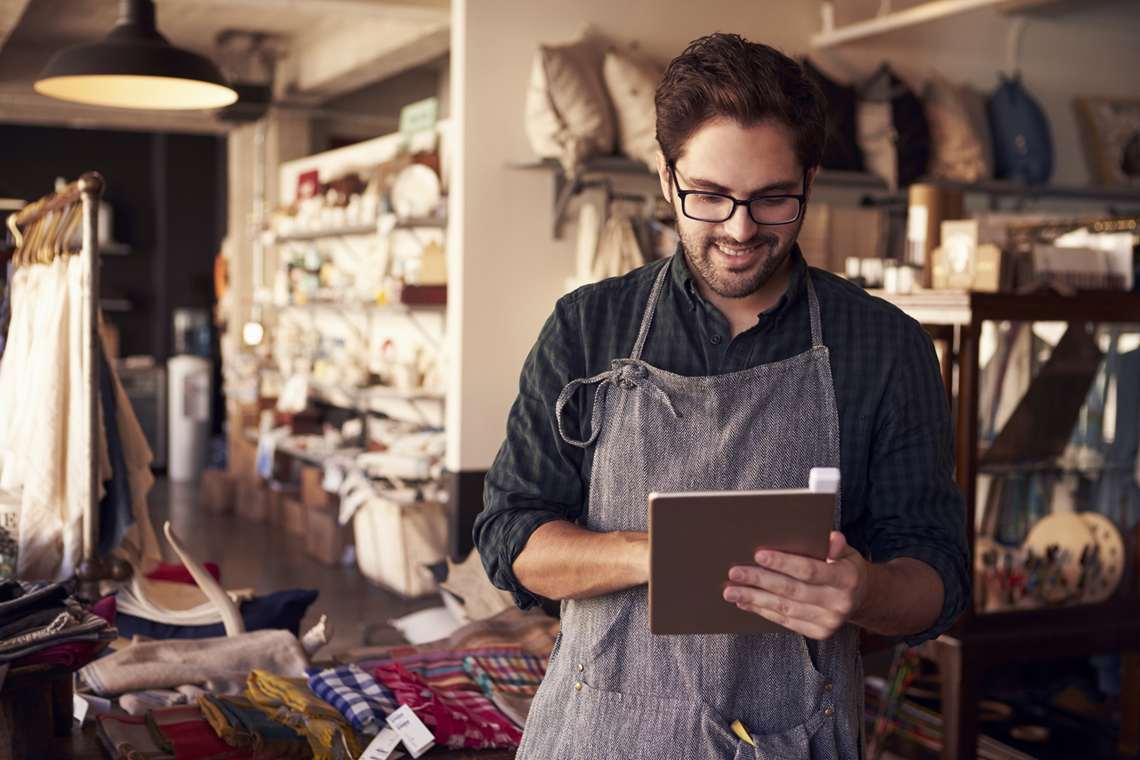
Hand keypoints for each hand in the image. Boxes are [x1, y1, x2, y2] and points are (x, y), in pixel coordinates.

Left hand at [722, 532, 868, 639]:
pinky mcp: (818, 632)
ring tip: (731, 591)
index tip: (758, 554)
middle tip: (734, 573)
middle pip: (791, 591)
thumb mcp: (847, 552)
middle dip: (759, 581)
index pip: (809, 570)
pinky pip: (785, 621)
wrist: (862, 598)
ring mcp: (828, 621)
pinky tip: (745, 602)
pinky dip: (762, 611)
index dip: (783, 563)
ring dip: (754, 599)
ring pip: (784, 609)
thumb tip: (830, 538)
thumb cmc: (845, 567)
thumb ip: (836, 545)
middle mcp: (838, 603)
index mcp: (846, 579)